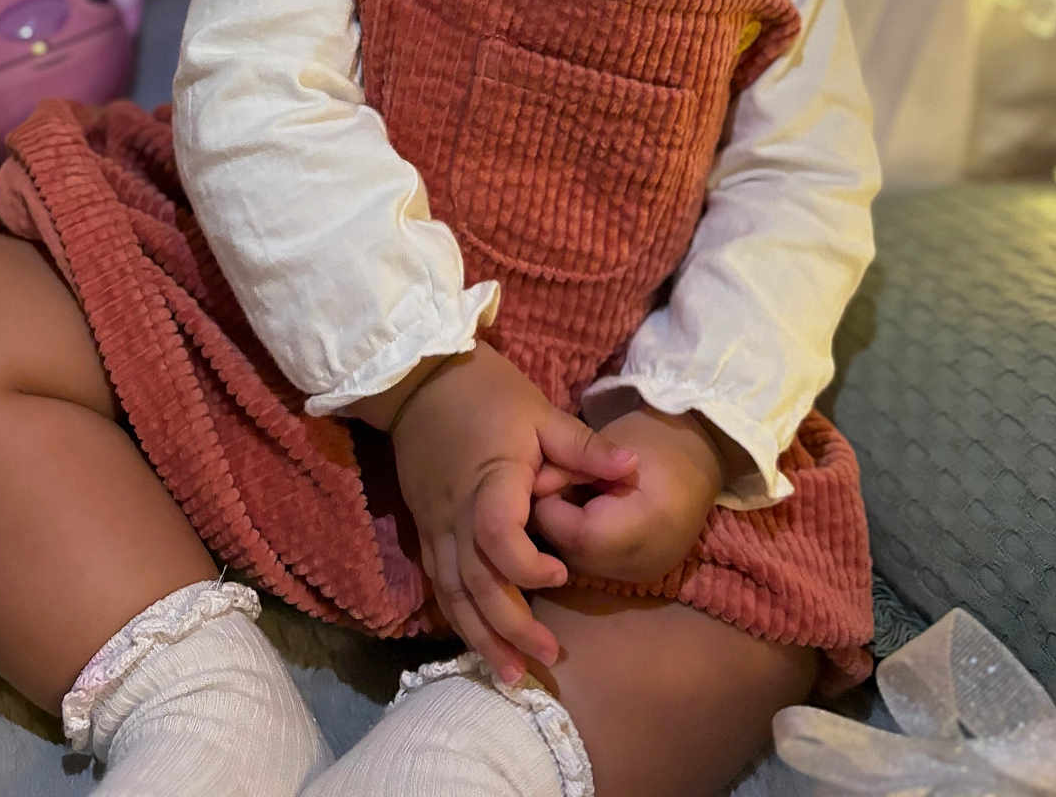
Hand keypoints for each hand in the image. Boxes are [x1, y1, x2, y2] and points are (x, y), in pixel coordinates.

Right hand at [386, 343, 638, 685]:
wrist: (420, 380)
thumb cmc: (487, 393)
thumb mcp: (540, 412)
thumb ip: (584, 447)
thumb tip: (634, 468)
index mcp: (488, 484)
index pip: (499, 539)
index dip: (528, 566)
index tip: (562, 572)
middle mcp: (455, 516)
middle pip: (477, 585)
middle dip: (512, 627)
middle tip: (550, 657)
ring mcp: (435, 527)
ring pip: (454, 596)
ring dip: (481, 637)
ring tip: (512, 676)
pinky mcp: (426, 531)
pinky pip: (440, 585)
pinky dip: (459, 617)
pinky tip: (478, 641)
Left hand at [532, 406, 741, 584]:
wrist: (701, 456)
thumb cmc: (654, 439)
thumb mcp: (609, 445)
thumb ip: (572, 470)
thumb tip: (532, 493)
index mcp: (647, 525)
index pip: (575, 534)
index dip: (550, 506)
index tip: (540, 477)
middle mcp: (645, 563)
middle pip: (573, 556)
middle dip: (551, 522)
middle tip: (548, 487)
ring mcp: (642, 575)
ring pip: (578, 565)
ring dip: (562, 533)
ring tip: (567, 498)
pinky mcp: (638, 577)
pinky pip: (593, 566)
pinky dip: (578, 543)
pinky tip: (582, 513)